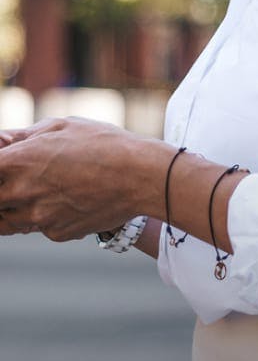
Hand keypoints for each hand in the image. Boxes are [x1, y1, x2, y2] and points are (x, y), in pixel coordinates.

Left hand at [0, 117, 166, 240]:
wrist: (140, 176)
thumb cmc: (103, 143)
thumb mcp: (60, 127)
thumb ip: (24, 137)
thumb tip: (3, 143)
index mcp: (18, 161)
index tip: (4, 164)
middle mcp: (22, 192)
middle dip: (1, 192)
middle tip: (15, 183)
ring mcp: (39, 218)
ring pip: (8, 221)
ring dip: (13, 208)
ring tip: (36, 191)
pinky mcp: (56, 233)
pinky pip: (39, 227)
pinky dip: (45, 216)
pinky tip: (66, 200)